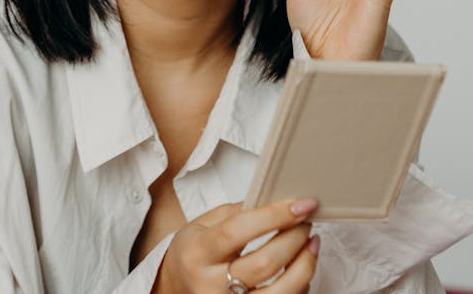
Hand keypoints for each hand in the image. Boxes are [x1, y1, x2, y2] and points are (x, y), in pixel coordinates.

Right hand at [153, 198, 319, 293]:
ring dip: (304, 265)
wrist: (175, 287)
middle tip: (306, 221)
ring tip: (311, 243)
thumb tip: (273, 201)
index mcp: (198, 253)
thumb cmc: (192, 253)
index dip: (275, 215)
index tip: (301, 204)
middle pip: (264, 264)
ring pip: (279, 293)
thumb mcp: (201, 225)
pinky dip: (300, 286)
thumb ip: (234, 212)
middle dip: (294, 238)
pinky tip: (301, 266)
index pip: (239, 230)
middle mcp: (211, 286)